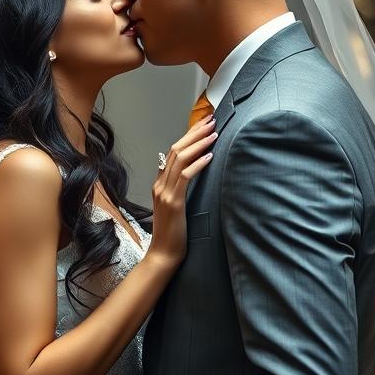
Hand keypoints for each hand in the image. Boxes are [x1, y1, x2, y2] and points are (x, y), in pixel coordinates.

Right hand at [148, 115, 216, 266]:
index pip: (173, 152)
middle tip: (211, 120)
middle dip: (194, 133)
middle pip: (175, 150)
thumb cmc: (173, 233)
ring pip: (179, 159)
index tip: (203, 124)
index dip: (188, 136)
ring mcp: (164, 193)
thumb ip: (179, 189)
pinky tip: (210, 157)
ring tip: (214, 133)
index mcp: (160, 184)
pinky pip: (185, 177)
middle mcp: (160, 185)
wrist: (163, 254)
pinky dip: (198, 164)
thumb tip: (191, 175)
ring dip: (198, 144)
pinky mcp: (173, 202)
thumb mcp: (175, 206)